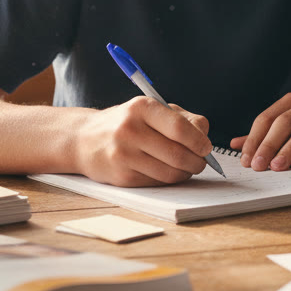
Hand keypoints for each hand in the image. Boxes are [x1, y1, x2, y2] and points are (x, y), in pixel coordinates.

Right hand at [74, 96, 212, 186]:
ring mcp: (124, 155)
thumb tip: (205, 136)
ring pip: (169, 173)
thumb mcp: (150, 110)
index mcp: (142, 107)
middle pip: (177, 154)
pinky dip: (169, 180)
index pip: (180, 128)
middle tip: (201, 162)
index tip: (206, 147)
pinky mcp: (121, 177)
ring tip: (187, 168)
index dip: (199, 141)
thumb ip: (181, 118)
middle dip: (197, 162)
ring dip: (185, 173)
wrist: (84, 139)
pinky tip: (168, 172)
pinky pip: (157, 183)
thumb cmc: (126, 123)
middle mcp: (130, 130)